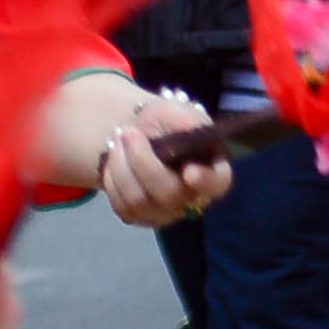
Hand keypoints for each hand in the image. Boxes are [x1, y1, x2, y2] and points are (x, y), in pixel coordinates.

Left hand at [89, 89, 224, 226]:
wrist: (140, 135)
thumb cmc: (167, 123)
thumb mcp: (179, 112)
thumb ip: (186, 120)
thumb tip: (189, 130)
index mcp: (214, 170)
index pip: (217, 184)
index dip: (205, 181)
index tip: (189, 172)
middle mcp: (193, 198)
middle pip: (169, 194)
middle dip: (143, 161)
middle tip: (128, 133)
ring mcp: (165, 212)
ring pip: (139, 201)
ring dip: (122, 168)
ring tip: (117, 141)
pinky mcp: (139, 217)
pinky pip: (121, 206)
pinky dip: (112, 180)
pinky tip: (114, 160)